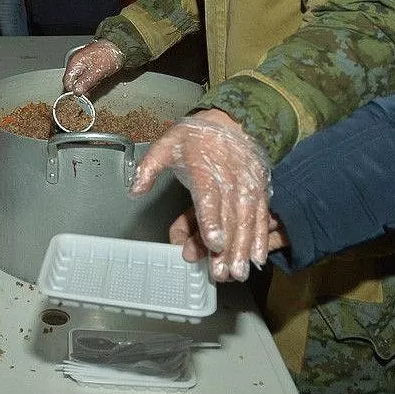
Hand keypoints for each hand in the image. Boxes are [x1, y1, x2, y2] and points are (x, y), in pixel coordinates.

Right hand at [62, 40, 123, 95]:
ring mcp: (79, 64)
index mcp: (74, 63)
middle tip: (91, 90)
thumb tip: (77, 92)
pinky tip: (96, 80)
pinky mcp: (85, 66)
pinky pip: (83, 77)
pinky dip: (89, 81)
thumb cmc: (108, 55)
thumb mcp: (98, 72)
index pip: (67, 83)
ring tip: (96, 82)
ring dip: (86, 85)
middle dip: (80, 89)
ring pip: (78, 81)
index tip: (82, 96)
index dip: (74, 91)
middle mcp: (74, 63)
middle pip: (71, 82)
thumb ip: (86, 82)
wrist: (117, 47)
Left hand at [129, 109, 270, 281]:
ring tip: (238, 272)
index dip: (212, 222)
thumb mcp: (166, 144)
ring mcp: (247, 187)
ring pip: (246, 222)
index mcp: (205, 170)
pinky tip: (257, 258)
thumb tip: (134, 189)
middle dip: (227, 248)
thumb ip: (149, 168)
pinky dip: (260, 238)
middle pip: (229, 218)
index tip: (214, 242)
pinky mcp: (259, 191)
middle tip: (222, 272)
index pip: (209, 199)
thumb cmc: (197, 136)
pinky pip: (261, 217)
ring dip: (243, 249)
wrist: (231, 121)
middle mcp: (230, 180)